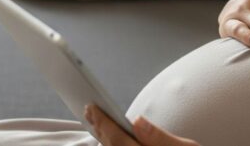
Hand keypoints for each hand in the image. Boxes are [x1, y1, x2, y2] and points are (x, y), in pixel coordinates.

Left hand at [84, 104, 199, 145]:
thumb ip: (161, 138)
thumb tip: (138, 122)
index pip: (117, 140)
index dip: (103, 123)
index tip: (93, 107)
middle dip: (100, 128)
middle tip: (89, 109)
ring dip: (103, 138)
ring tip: (96, 121)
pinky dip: (111, 145)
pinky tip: (109, 138)